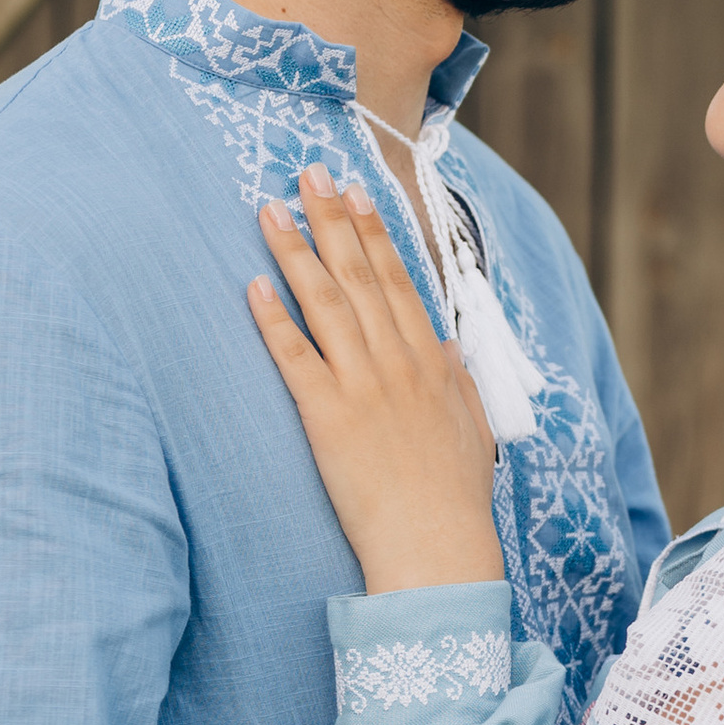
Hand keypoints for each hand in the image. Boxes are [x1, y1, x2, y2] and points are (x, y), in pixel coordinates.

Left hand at [248, 169, 503, 592]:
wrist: (437, 550)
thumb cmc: (454, 500)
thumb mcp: (471, 432)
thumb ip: (459, 383)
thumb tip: (448, 348)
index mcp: (432, 365)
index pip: (400, 283)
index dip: (375, 235)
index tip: (358, 195)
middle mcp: (398, 364)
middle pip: (360, 277)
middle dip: (332, 221)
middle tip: (308, 174)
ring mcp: (363, 387)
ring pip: (325, 304)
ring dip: (295, 253)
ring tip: (270, 212)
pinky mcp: (328, 418)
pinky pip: (294, 358)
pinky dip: (273, 320)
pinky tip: (252, 286)